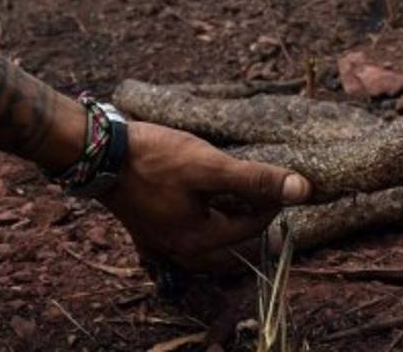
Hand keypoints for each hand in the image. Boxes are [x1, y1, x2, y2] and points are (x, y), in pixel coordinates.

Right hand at [100, 121, 310, 271]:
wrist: (98, 151)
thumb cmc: (155, 158)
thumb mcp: (211, 165)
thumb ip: (257, 180)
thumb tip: (304, 190)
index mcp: (199, 243)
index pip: (254, 228)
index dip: (273, 201)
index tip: (282, 176)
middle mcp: (181, 251)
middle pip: (234, 237)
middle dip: (254, 213)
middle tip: (267, 186)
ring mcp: (163, 241)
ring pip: (212, 233)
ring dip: (231, 213)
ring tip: (241, 186)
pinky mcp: (151, 225)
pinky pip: (190, 226)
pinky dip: (207, 211)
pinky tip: (208, 192)